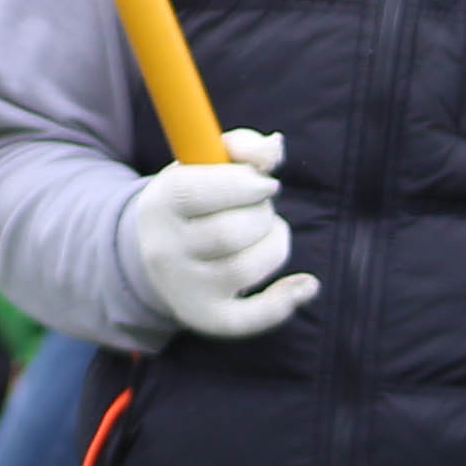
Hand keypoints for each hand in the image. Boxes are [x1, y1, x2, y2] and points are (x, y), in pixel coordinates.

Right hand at [125, 127, 317, 339]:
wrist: (164, 252)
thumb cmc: (197, 197)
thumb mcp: (205, 164)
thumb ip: (241, 147)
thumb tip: (274, 148)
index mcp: (159, 203)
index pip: (197, 191)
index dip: (243, 183)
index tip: (263, 181)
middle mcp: (164, 251)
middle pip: (228, 232)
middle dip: (261, 213)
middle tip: (259, 208)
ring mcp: (185, 288)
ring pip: (246, 268)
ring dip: (275, 243)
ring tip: (267, 233)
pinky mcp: (208, 318)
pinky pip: (250, 319)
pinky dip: (284, 302)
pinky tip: (306, 285)